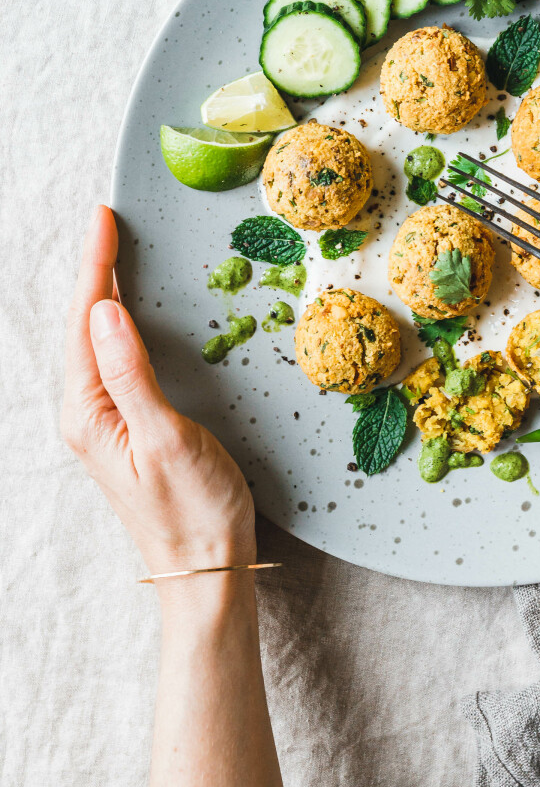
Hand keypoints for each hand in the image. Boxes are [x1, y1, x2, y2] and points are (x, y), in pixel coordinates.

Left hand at [63, 206, 255, 575]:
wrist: (208, 568)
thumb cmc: (192, 511)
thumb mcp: (165, 439)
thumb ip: (131, 374)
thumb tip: (104, 310)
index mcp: (88, 413)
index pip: (85, 322)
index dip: (96, 265)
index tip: (103, 217)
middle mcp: (88, 413)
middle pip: (83, 325)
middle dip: (94, 269)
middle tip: (107, 220)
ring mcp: (107, 420)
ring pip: (98, 340)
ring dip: (105, 290)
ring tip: (113, 249)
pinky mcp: (129, 425)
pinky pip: (116, 358)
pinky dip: (123, 321)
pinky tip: (131, 309)